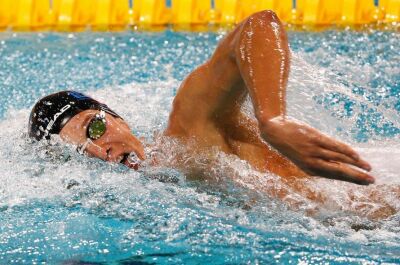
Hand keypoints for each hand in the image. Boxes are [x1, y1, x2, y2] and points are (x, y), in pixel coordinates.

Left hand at [260, 117, 374, 184]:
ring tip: (368, 168)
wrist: (273, 131)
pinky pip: (334, 146)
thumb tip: (338, 162)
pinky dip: (347, 151)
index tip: (363, 182)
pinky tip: (356, 156)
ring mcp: (313, 151)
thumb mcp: (302, 156)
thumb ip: (319, 160)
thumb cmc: (290, 144)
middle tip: (371, 181)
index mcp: (309, 169)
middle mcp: (312, 163)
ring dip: (356, 164)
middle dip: (356, 177)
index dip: (350, 179)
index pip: (334, 176)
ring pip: (339, 159)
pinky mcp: (314, 139)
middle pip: (339, 172)